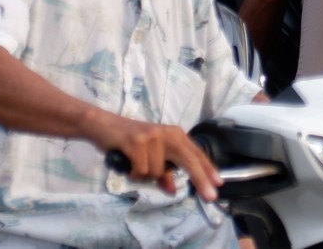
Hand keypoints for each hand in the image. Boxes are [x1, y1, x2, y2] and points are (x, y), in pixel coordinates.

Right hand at [86, 111, 220, 199]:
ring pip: (158, 172)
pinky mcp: (136, 142)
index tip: (218, 183)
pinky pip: (142, 170)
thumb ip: (163, 172)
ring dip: (145, 175)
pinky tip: (127, 163)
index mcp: (176, 135)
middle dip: (200, 180)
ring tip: (134, 163)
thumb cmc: (129, 142)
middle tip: (210, 197)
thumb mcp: (151, 155)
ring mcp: (153, 137)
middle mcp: (168, 134)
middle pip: (189, 160)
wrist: (104, 125)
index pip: (196, 153)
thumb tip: (172, 190)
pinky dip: (134, 173)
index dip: (208, 169)